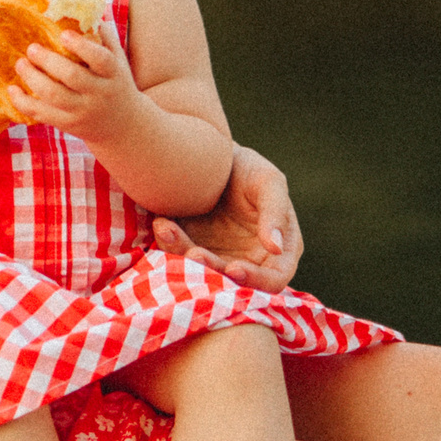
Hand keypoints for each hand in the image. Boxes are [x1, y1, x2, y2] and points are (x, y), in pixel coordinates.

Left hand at [7, 29, 142, 144]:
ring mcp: (82, 111)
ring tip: (20, 63)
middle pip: (73, 77)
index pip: (100, 60)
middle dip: (49, 61)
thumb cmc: (114, 81)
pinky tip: (12, 89)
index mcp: (113, 74)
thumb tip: (86, 1)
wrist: (122, 125)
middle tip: (32, 48)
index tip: (64, 34)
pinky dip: (23, 102)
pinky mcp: (67, 124)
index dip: (82, 47)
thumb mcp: (117, 59)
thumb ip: (103, 34)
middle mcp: (99, 93)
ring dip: (33, 79)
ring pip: (54, 96)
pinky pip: (42, 114)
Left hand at [151, 144, 303, 292]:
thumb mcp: (269, 182)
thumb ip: (276, 212)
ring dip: (183, 256)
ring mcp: (219, 259)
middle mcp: (250, 262)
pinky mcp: (193, 250)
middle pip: (232, 282)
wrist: (214, 158)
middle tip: (193, 253)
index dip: (255, 280)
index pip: (274, 279)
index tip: (233, 269)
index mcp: (279, 251)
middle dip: (211, 270)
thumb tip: (275, 248)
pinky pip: (180, 257)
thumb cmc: (250, 169)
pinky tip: (162, 223)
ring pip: (201, 273)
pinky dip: (170, 243)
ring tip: (167, 229)